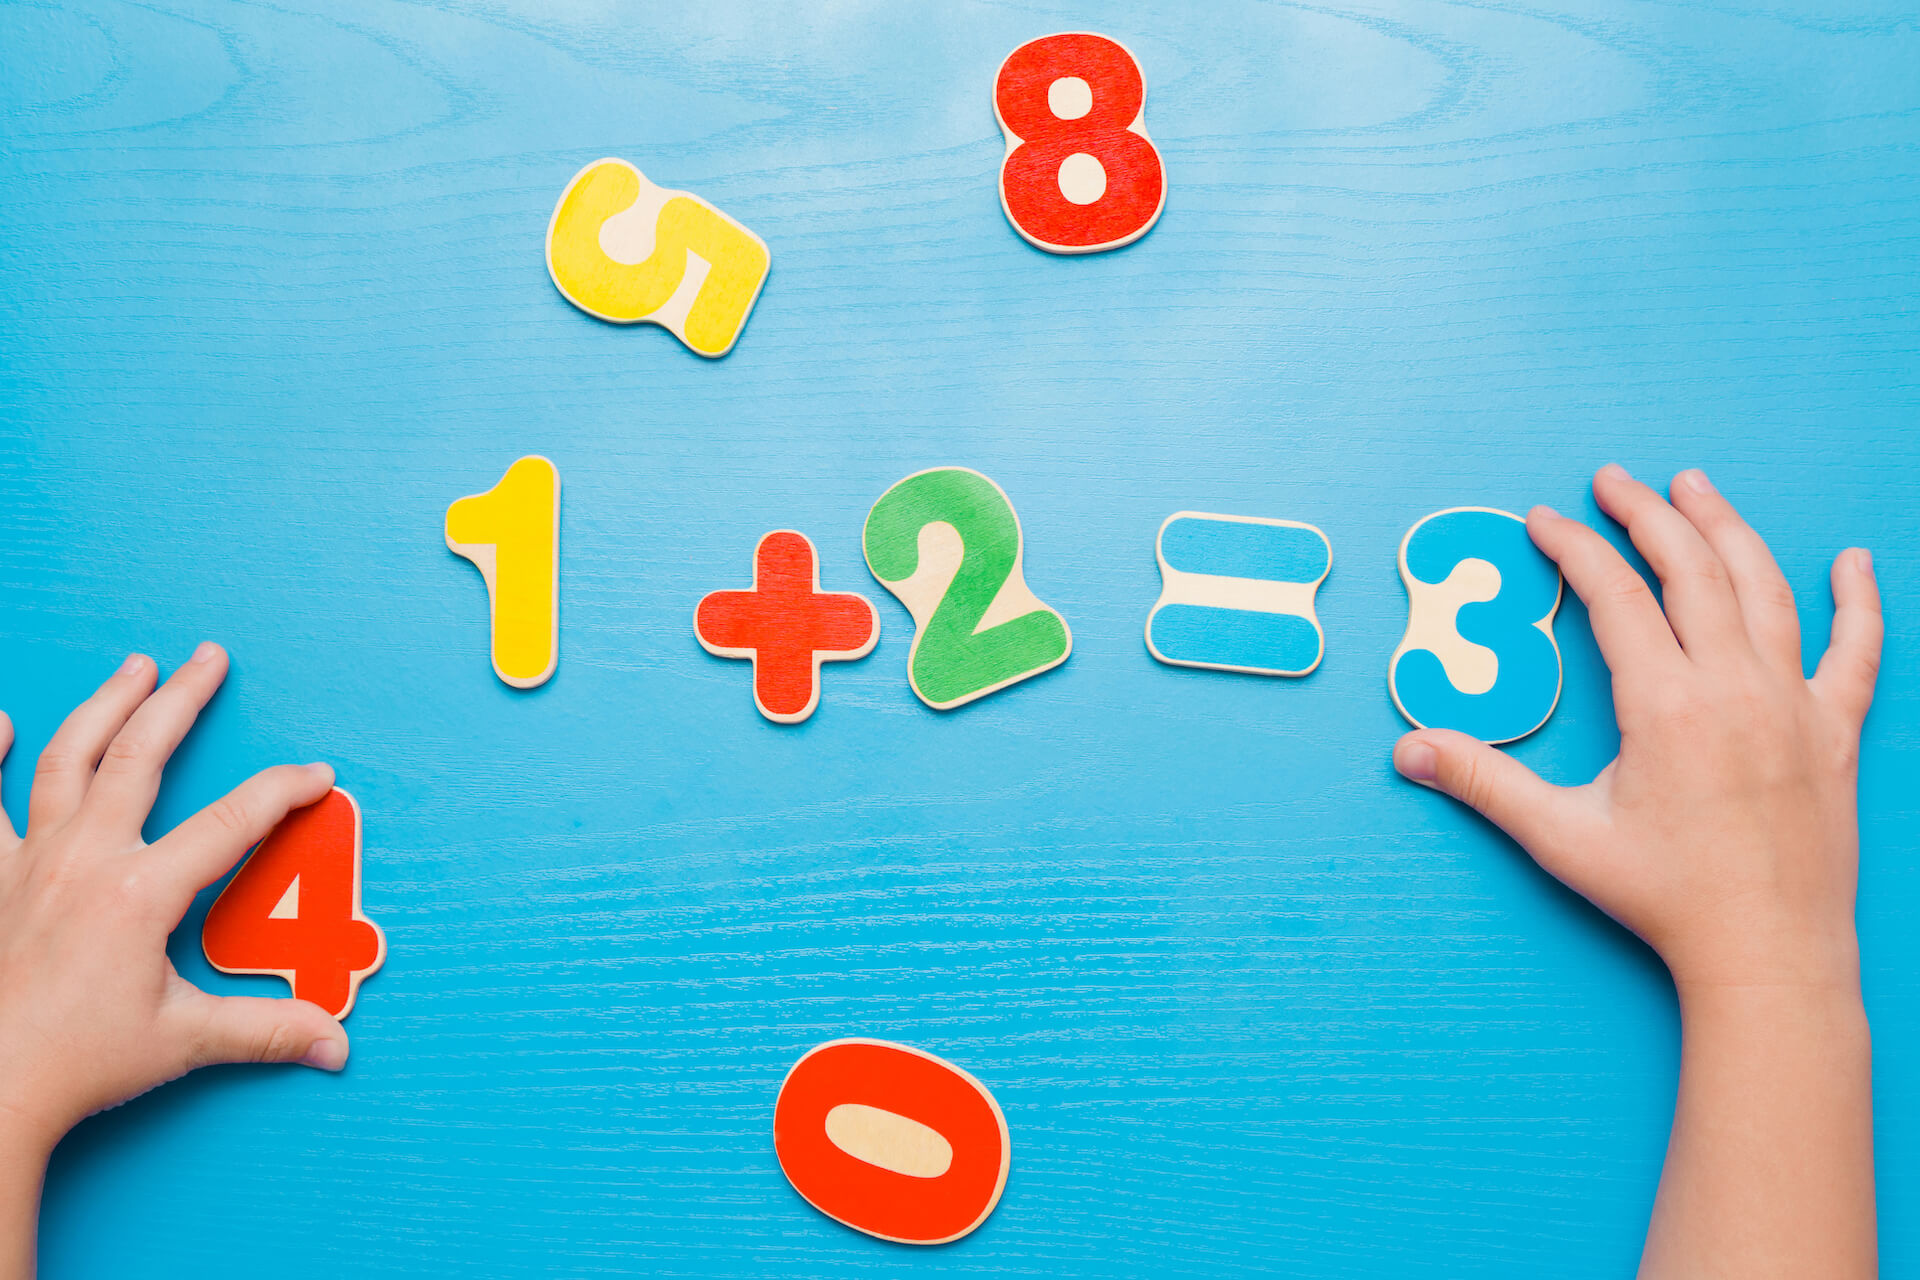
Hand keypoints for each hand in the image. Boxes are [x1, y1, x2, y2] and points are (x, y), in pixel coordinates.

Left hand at [0, 645, 348, 1159]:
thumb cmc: (74, 1063)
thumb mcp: (184, 1040)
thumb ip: (265, 1029)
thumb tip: (333, 1043)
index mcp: (140, 893)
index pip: (231, 821)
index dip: (282, 790)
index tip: (315, 774)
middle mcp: (83, 860)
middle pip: (141, 756)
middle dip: (182, 699)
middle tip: (209, 657)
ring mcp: (28, 863)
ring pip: (66, 760)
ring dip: (104, 706)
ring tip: (133, 668)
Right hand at [1392, 464, 1881, 1278]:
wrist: (1768, 952)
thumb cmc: (1664, 898)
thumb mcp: (1561, 837)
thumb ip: (1483, 783)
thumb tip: (1407, 751)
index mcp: (1666, 704)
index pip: (1615, 595)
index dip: (1575, 547)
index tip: (1545, 520)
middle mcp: (1736, 687)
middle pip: (1691, 568)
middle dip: (1647, 512)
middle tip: (1613, 479)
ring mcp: (1794, 704)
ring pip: (1765, 589)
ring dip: (1728, 528)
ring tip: (1697, 487)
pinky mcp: (1836, 731)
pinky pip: (1858, 651)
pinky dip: (1859, 601)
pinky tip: (1856, 561)